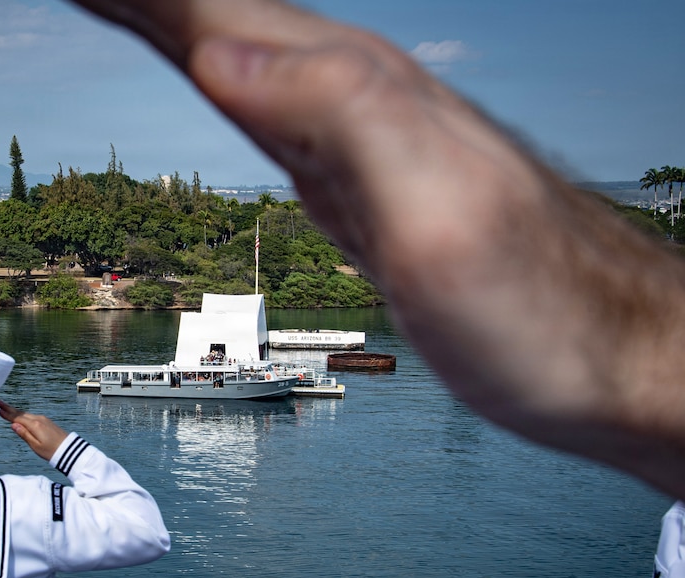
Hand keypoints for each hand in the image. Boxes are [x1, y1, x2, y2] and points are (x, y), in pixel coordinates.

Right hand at [0, 401, 67, 461]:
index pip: (17, 418)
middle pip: (21, 413)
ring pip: (26, 414)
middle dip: (10, 409)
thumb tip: (14, 425)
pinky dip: (24, 415)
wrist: (69, 450)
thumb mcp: (35, 446)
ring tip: (7, 409)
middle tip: (0, 403)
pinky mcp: (47, 422)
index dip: (7, 414)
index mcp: (34, 425)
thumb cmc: (52, 451)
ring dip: (16, 411)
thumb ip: (24, 434)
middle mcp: (39, 420)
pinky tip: (21, 415)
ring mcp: (44, 420)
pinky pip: (32, 416)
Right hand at [70, 0, 684, 497]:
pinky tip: (202, 63)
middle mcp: (344, 94)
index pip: (212, 7)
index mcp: (351, 91)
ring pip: (228, 46)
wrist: (607, 350)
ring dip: (163, 11)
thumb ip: (340, 115)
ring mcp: (345, 131)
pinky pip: (256, 99)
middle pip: (212, 10)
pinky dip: (207, 66)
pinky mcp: (347, 175)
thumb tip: (220, 58)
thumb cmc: (539, 302)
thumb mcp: (437, 213)